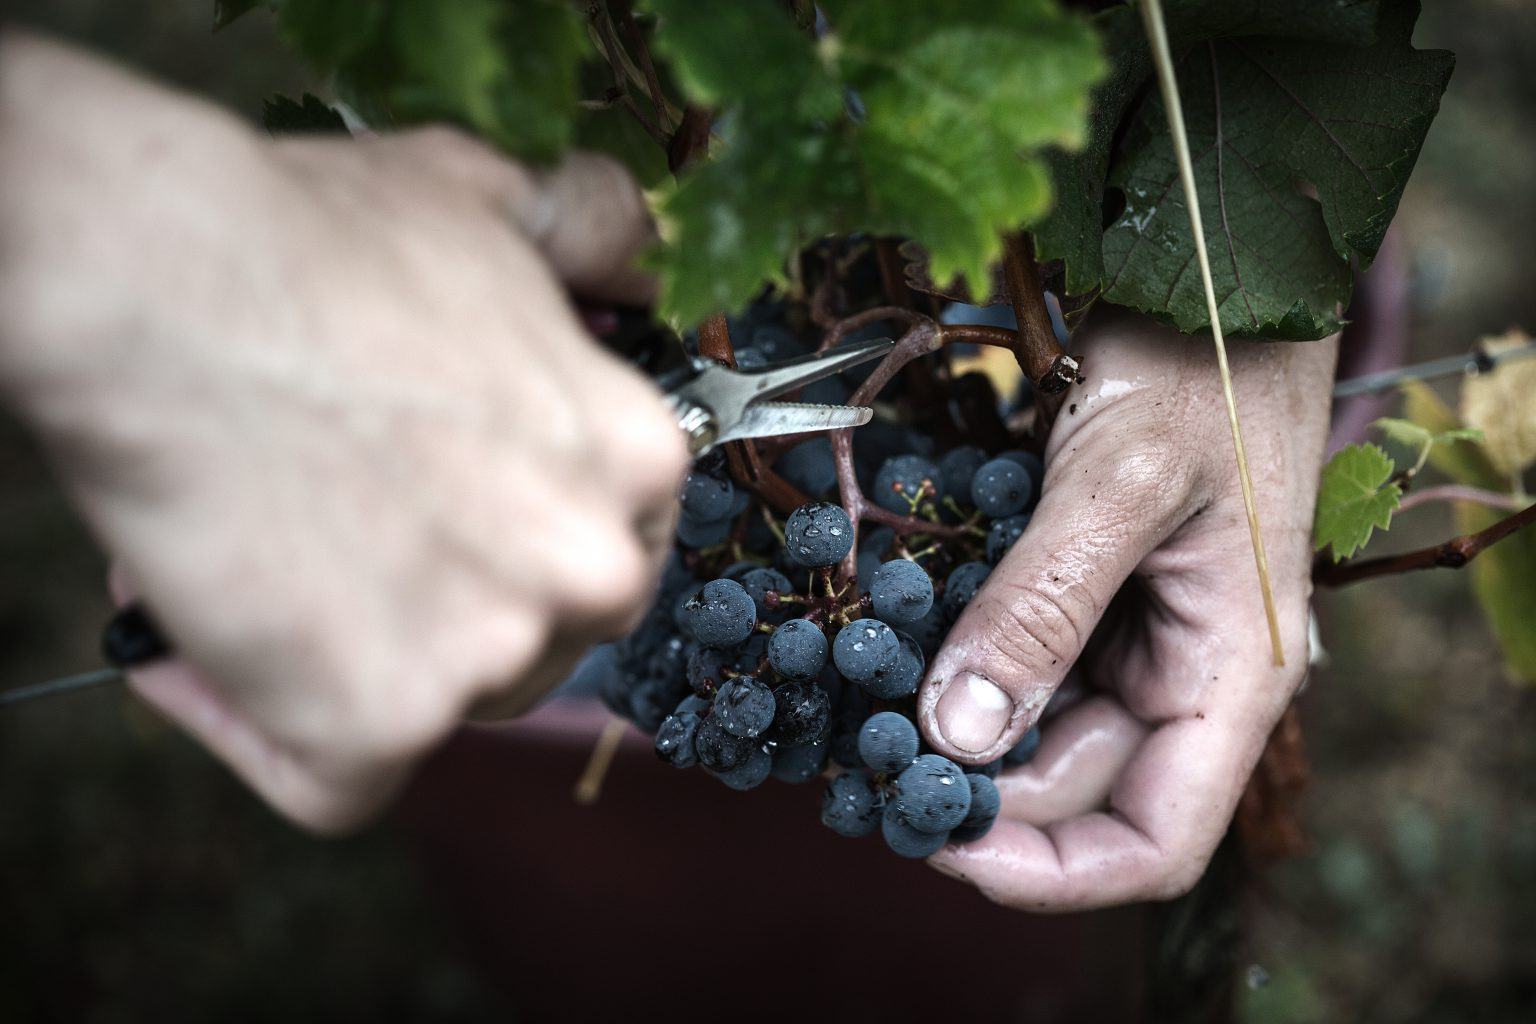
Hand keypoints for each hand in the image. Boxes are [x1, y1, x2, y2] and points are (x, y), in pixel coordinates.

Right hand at [0, 35, 686, 831]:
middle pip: (538, 636)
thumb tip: (638, 246)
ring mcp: (488, 654)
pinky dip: (264, 732)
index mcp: (634, 459)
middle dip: (449, 603)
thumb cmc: (311, 235)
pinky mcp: (378, 722)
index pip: (605, 544)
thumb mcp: (488, 199)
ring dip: (360, 661)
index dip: (514, 537)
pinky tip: (204, 653)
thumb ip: (590, 229)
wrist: (158, 279)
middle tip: (345, 540)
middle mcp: (589, 566)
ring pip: (443, 708)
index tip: (438, 513)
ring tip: (260, 565)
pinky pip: (335, 782)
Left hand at [916, 310, 1336, 909]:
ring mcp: (1135, 639)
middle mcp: (1185, 677)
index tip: (937, 846)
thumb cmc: (1199, 368)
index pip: (1154, 840)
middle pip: (1077, 793)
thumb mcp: (1119, 484)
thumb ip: (1041, 610)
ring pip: (1037, 734)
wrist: (1208, 281)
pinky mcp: (1089, 597)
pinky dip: (959, 673)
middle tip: (859, 764)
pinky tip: (892, 658)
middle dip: (975, 798)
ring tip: (860, 721)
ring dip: (955, 740)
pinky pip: (1021, 665)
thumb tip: (957, 735)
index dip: (1049, 871)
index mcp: (1231, 677)